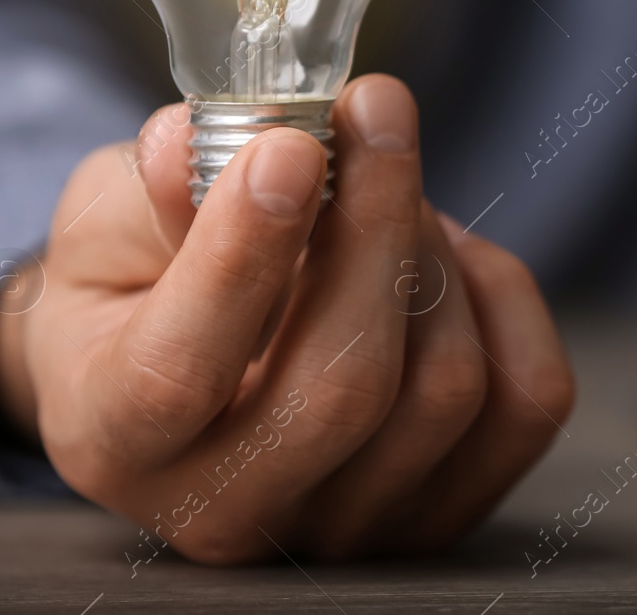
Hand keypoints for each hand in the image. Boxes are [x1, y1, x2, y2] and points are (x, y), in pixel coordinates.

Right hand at [0, 75, 573, 563]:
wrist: (182, 366)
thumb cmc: (137, 285)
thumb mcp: (109, 223)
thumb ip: (153, 190)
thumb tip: (191, 147)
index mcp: (115, 442)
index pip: (179, 374)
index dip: (241, 256)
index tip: (292, 148)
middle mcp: (228, 515)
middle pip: (343, 389)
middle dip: (374, 225)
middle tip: (376, 108)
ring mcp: (348, 528)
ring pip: (444, 387)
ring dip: (429, 247)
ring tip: (386, 185)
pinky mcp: (447, 511)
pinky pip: (527, 397)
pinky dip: (501, 296)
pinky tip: (446, 250)